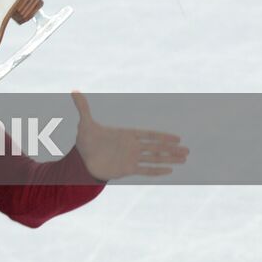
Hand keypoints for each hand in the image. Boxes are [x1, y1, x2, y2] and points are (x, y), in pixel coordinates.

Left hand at [71, 90, 189, 180]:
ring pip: (154, 158)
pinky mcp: (128, 169)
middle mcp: (132, 146)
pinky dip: (157, 171)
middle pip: (156, 147)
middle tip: (187, 150)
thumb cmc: (86, 141)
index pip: (148, 135)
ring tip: (184, 159)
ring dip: (169, 159)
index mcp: (126, 134)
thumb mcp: (85, 124)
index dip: (162, 137)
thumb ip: (83, 108)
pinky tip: (170, 171)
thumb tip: (74, 91)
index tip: (177, 138)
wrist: (83, 161)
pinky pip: (146, 170)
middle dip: (171, 148)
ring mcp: (132, 158)